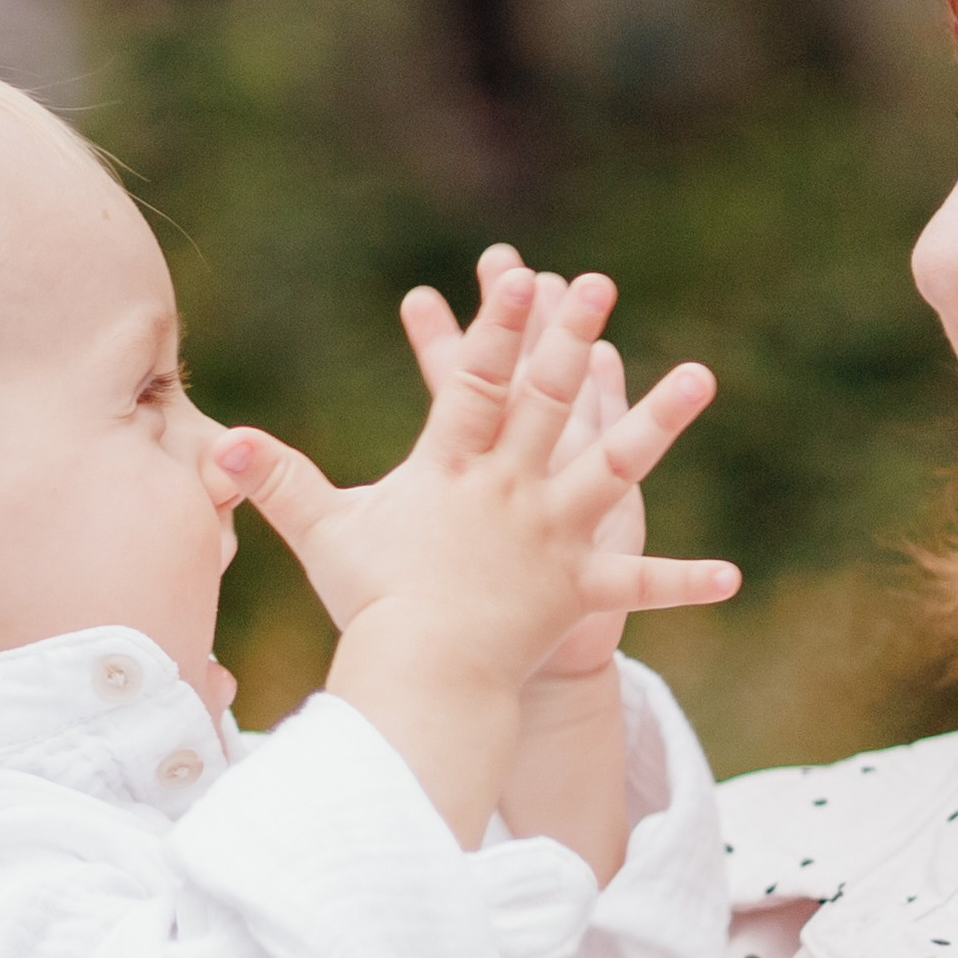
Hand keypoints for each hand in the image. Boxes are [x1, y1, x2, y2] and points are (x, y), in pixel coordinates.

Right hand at [207, 264, 732, 838]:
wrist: (419, 679)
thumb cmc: (370, 604)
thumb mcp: (326, 533)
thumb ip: (280, 480)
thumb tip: (224, 441)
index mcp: (452, 470)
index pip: (477, 386)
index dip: (497, 330)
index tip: (520, 278)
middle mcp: (509, 491)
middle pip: (548, 402)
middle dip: (572, 337)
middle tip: (598, 283)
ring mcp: (551, 536)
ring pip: (614, 466)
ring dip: (659, 420)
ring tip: (701, 375)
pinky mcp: (579, 588)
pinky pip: (639, 584)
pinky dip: (684, 582)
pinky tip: (734, 577)